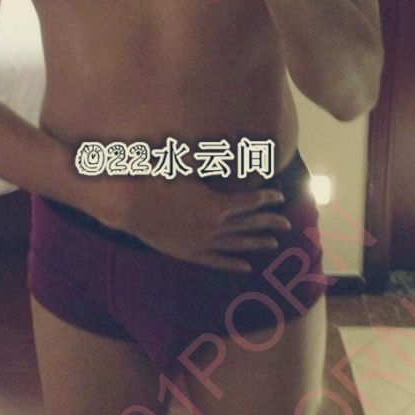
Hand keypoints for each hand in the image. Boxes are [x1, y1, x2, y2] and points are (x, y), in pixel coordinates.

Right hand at [115, 172, 292, 271]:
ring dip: (256, 243)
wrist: (128, 204)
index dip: (267, 198)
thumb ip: (213, 157)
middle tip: (287, 223)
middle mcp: (214, 226)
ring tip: (273, 243)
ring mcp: (202, 243)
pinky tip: (246, 266)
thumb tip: (234, 148)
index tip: (279, 195)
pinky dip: (232, 263)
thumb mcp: (188, 162)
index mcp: (217, 204)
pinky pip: (216, 261)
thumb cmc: (157, 178)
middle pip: (249, 225)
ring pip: (237, 245)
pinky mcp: (189, 253)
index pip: (250, 201)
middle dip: (270, 222)